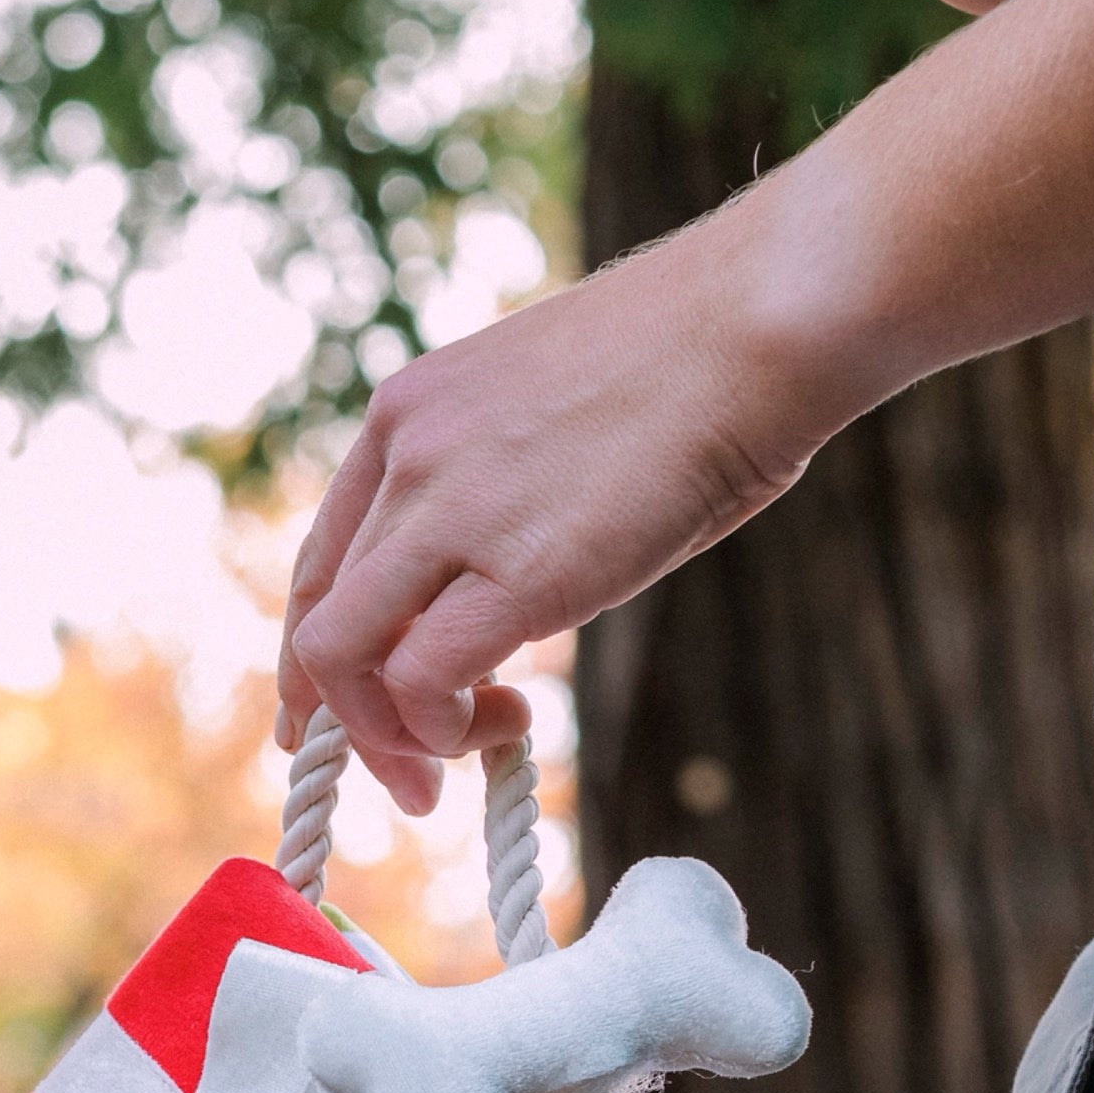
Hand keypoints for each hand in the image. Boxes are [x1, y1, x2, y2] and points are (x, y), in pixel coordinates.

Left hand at [277, 218, 851, 804]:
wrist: (772, 313)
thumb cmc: (704, 356)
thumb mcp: (555, 411)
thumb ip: (504, 487)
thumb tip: (507, 583)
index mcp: (408, 412)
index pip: (323, 561)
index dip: (321, 658)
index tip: (350, 715)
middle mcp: (405, 457)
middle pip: (321, 622)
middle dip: (347, 722)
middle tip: (411, 779)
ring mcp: (450, 508)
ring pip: (342, 657)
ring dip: (384, 737)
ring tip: (455, 762)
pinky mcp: (517, 570)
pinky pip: (421, 681)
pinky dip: (440, 729)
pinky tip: (506, 727)